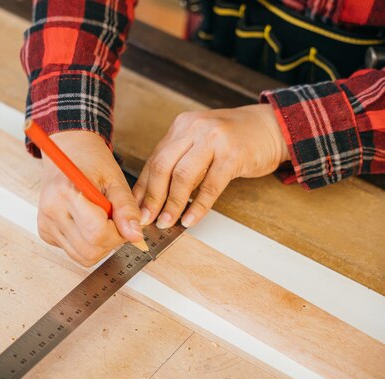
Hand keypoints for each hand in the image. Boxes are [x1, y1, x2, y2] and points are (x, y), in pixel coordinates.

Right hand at [38, 130, 143, 266]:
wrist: (68, 152)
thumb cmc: (91, 161)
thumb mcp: (116, 180)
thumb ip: (127, 209)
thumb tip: (135, 236)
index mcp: (66, 193)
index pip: (97, 233)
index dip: (118, 232)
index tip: (125, 221)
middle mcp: (51, 211)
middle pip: (89, 250)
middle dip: (110, 241)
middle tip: (116, 220)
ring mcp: (45, 224)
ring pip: (82, 256)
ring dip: (100, 245)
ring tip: (103, 220)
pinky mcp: (45, 232)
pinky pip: (74, 252)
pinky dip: (87, 243)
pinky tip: (89, 223)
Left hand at [133, 104, 289, 228]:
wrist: (273, 127)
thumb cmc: (235, 140)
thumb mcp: (201, 145)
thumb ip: (180, 163)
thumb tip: (155, 196)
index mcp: (182, 126)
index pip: (154, 159)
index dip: (143, 187)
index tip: (135, 209)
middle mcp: (194, 128)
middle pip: (162, 166)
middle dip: (152, 197)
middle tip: (146, 219)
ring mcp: (214, 139)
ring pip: (182, 175)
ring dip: (172, 203)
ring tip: (166, 222)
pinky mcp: (233, 154)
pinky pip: (210, 185)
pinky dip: (198, 206)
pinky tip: (190, 219)